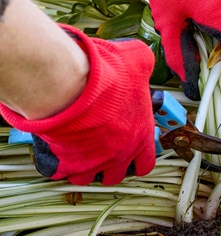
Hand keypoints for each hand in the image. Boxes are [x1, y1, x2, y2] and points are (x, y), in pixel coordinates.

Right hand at [0, 26, 155, 184]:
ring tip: (79, 149)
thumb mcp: (137, 60)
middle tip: (101, 148)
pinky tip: (58, 148)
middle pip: (117, 175)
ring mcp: (92, 162)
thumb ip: (144, 62)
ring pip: (89, 178)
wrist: (70, 85)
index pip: (147, 163)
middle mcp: (119, 154)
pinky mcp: (65, 163)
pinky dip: (59, 164)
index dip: (138, 158)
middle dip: (110, 165)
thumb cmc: (105, 76)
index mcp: (140, 136)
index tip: (130, 151)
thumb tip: (143, 57)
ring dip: (85, 166)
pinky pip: (61, 173)